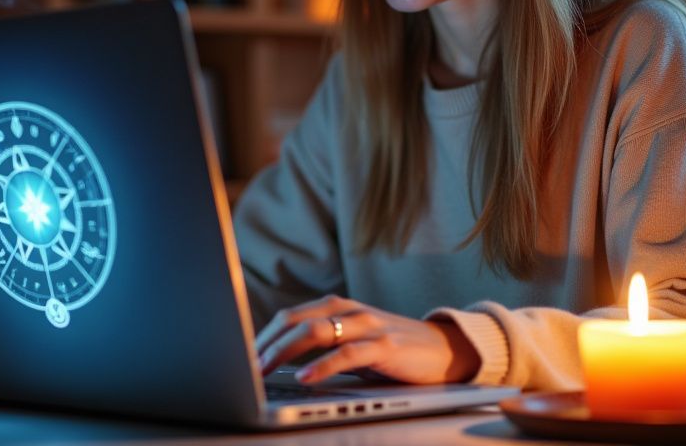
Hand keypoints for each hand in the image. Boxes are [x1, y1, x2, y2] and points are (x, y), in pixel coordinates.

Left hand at [254, 295, 480, 385]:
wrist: (443, 350)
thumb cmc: (391, 350)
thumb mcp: (352, 343)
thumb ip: (321, 346)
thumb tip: (278, 364)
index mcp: (337, 307)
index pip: (290, 317)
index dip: (263, 336)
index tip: (242, 358)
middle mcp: (350, 310)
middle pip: (296, 321)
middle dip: (267, 344)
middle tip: (246, 367)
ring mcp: (368, 326)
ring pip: (317, 332)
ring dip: (285, 352)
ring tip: (265, 369)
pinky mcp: (386, 346)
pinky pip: (348, 354)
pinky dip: (323, 365)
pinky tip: (306, 377)